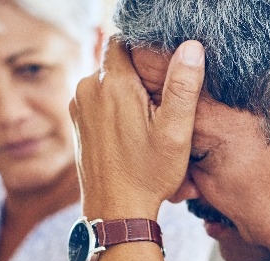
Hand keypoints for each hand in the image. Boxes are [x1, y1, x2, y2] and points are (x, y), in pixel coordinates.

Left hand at [70, 38, 205, 219]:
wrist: (115, 211)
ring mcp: (78, 106)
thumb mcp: (175, 132)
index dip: (144, 50)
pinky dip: (113, 107)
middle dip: (137, 75)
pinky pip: (97, 100)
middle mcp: (87, 89)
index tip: (161, 73)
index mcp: (112, 84)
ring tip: (145, 121)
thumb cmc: (148, 175)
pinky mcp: (77, 121)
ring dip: (125, 92)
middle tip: (158, 105)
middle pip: (116, 61)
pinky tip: (130, 132)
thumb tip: (192, 48)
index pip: (124, 40)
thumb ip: (183, 86)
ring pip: (106, 81)